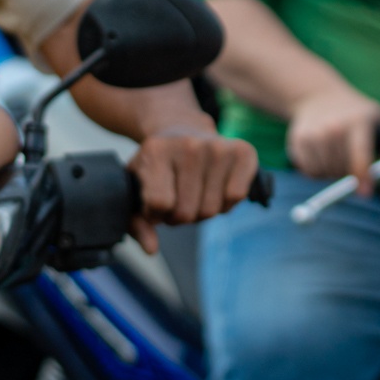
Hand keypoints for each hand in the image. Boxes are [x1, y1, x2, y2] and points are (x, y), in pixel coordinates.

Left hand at [126, 128, 257, 252]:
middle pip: (186, 212)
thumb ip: (136, 222)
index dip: (155, 214)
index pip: (160, 204)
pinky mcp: (243, 150)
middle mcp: (189, 145)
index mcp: (156, 150)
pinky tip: (215, 188)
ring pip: (211, 210)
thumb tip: (152, 250)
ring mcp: (218, 146)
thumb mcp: (136, 187)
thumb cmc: (157, 165)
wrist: (182, 129)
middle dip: (179, 216)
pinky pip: (236, 197)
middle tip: (177, 198)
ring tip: (195, 192)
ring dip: (202, 211)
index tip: (154, 204)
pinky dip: (225, 203)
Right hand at [285, 83, 379, 192]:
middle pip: (340, 169)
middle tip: (350, 166)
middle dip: (347, 175)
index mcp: (358, 121)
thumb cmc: (354, 113)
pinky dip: (315, 171)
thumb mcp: (376, 118)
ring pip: (323, 173)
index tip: (365, 193)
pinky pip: (308, 171)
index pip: (360, 155)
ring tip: (336, 158)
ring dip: (330, 173)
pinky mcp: (298, 139)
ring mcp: (314, 133)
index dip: (362, 177)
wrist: (319, 97)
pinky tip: (321, 157)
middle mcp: (334, 127)